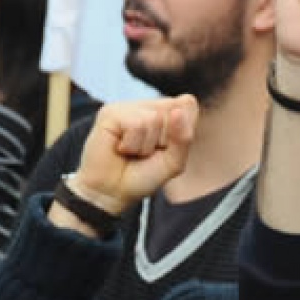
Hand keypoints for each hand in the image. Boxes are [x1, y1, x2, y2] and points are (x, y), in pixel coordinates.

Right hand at [68, 96, 198, 214]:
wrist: (112, 193)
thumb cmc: (142, 176)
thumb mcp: (173, 161)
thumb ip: (184, 138)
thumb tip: (177, 111)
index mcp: (165, 111)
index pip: (189, 105)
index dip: (182, 133)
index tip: (164, 148)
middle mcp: (147, 105)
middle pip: (172, 110)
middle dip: (164, 140)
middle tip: (145, 153)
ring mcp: (128, 107)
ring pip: (153, 118)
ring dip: (145, 146)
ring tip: (132, 152)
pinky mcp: (110, 112)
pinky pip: (136, 124)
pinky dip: (132, 144)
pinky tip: (120, 148)